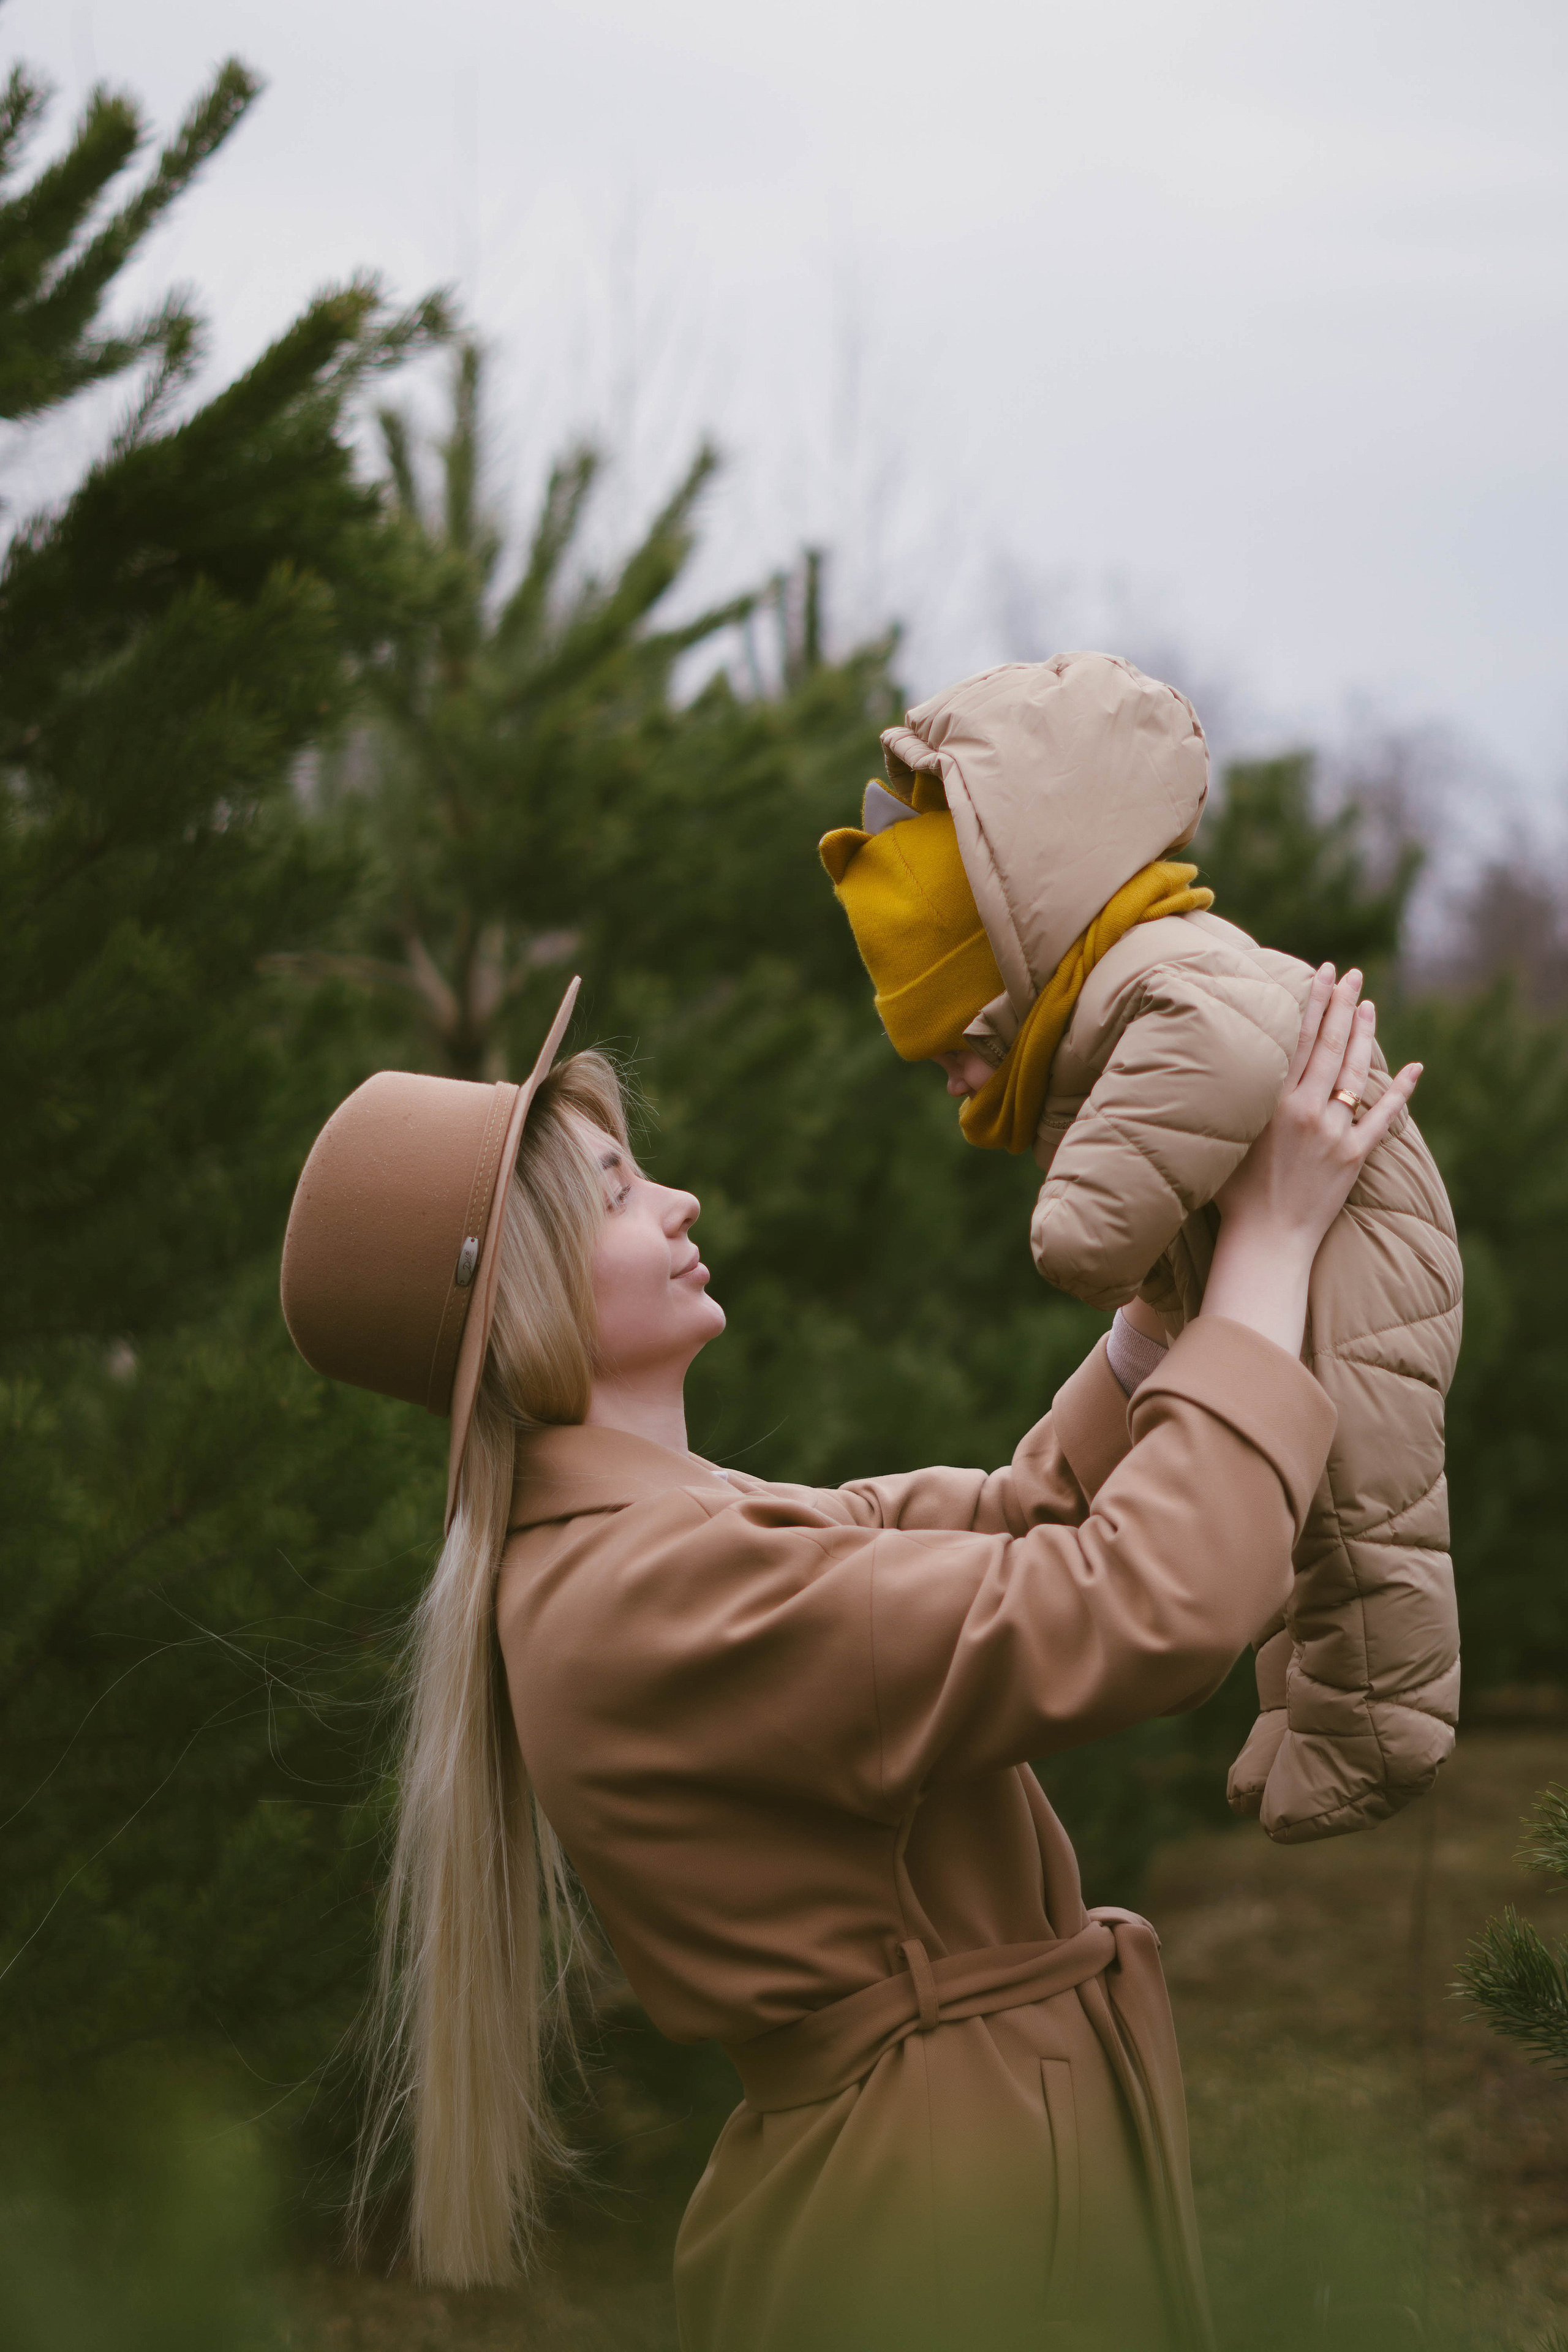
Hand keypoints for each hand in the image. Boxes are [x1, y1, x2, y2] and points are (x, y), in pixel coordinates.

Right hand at [1201, 965, 1421, 1356]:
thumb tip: (1236, 1063)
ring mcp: (1334, 1133)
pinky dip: (1400, 1093)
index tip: (1322, 973)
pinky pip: (1384, 1118)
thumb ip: (1242, 1101)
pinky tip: (1414, 1068)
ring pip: (1355, 1074)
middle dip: (1342, 1006)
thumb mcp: (1230, 1137)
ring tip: (1368, 1004)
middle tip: (1351, 974)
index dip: (1313, 1004)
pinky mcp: (1354, 1157)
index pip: (1299, 1040)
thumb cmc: (1234, 1193)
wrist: (1265, 1239)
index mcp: (1274, 1104)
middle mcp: (1307, 1112)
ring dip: (1363, 1036)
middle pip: (1330, 1047)